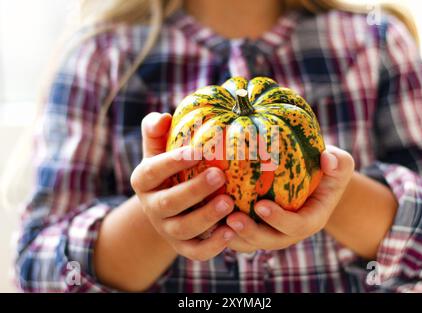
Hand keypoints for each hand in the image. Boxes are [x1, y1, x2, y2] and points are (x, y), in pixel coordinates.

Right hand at [131, 112, 235, 260]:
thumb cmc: (170, 168)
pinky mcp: (182, 247)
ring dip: (206, 217)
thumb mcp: (159, 149)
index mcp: (144, 181)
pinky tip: (231, 231)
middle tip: (219, 175)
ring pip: (183, 229)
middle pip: (168, 203)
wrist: (169, 204)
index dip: (172, 162)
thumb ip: (157, 131)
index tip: (197, 151)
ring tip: (229, 202)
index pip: (152, 171)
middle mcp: (151, 207)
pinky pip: (195, 252)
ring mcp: (166, 229)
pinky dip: (212, 246)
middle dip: (193, 190)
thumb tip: (163, 117)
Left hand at [225, 145, 354, 252]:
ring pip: (252, 243)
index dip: (279, 220)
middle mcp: (290, 232)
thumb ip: (338, 163)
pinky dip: (225, 231)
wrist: (315, 182)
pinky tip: (209, 217)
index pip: (297, 226)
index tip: (261, 206)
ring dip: (234, 236)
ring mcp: (273, 232)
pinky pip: (241, 236)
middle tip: (232, 219)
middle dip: (251, 233)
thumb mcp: (340, 164)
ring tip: (216, 222)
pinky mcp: (258, 227)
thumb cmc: (327, 171)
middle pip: (270, 240)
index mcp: (311, 220)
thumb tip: (327, 158)